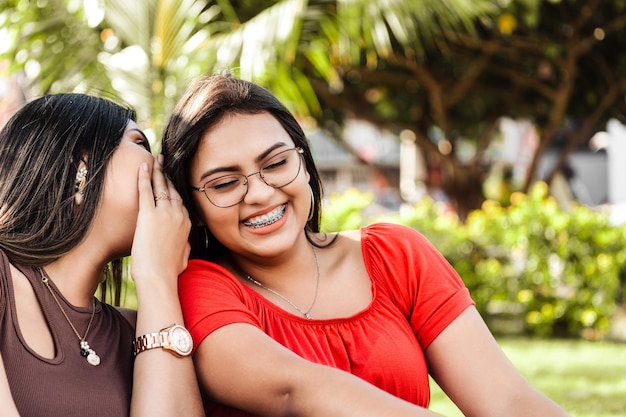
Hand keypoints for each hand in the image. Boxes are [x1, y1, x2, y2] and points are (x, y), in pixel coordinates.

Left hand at [130, 155, 190, 288]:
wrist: (159, 277)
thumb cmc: (169, 272)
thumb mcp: (184, 256)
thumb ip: (185, 245)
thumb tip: (185, 245)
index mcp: (187, 223)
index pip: (180, 200)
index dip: (175, 188)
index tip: (170, 179)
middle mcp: (178, 214)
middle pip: (172, 189)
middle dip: (167, 174)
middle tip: (163, 162)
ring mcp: (164, 213)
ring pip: (161, 186)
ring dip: (158, 171)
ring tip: (155, 159)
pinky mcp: (148, 215)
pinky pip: (146, 190)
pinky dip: (144, 176)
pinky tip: (142, 165)